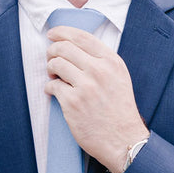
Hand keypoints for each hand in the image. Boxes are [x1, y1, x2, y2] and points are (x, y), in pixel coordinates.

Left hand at [46, 26, 148, 172]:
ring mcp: (85, 86)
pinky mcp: (73, 103)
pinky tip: (55, 93)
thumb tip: (72, 45)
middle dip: (52, 51)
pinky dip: (50, 88)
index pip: (82, 36)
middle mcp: (99, 70)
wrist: (123, 140)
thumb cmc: (119, 110)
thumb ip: (101, 60)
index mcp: (112, 62)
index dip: (62, 32)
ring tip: (54, 77)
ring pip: (55, 64)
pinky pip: (52, 86)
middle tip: (50, 58)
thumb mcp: (119, 77)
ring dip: (50, 69)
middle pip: (64, 47)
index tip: (52, 34)